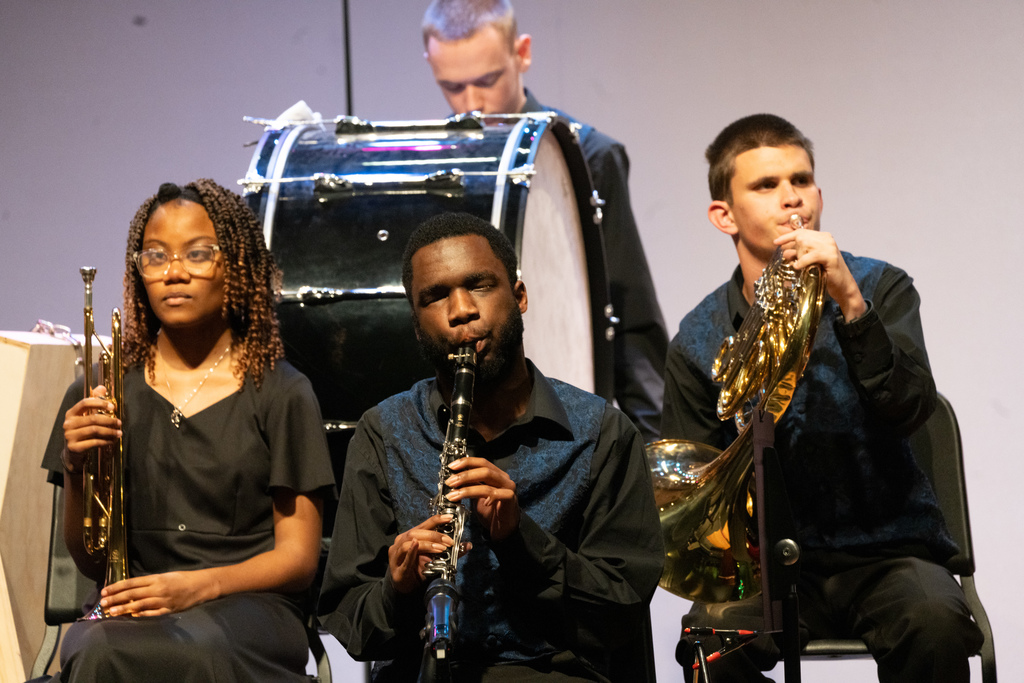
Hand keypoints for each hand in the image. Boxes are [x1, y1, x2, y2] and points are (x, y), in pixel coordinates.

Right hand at [62, 385, 121, 470]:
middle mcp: (68, 423)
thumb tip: (102, 387)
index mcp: (71, 413)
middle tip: (119, 422)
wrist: (73, 452)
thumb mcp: (86, 416)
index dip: (100, 403)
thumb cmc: (82, 431)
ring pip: (94, 430)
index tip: (113, 407)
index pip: (85, 403)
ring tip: (119, 433)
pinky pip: (94, 442)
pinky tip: (112, 441)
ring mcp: (69, 436)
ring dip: (110, 431)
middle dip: (109, 420)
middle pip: (93, 418)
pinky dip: (105, 441)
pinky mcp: (74, 447)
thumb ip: (94, 402)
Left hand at [99, 571, 216, 616]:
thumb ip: (150, 582)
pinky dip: (141, 614)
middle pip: (132, 594)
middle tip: (103, 603)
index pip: (131, 583)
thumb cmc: (182, 578)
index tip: (105, 591)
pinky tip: (131, 616)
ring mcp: (162, 600)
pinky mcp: (168, 609)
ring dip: (124, 609)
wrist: (201, 585)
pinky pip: (152, 613)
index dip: (117, 587)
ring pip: (139, 605)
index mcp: (156, 578)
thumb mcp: (165, 576)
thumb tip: (131, 589)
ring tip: (112, 612)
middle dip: (116, 599)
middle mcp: (157, 589)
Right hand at [388, 514, 456, 593]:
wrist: (405, 588)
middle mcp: (401, 542)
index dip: (436, 520)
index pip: (424, 525)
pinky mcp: (397, 569)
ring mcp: (396, 555)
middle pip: (416, 532)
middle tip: (449, 541)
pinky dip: (411, 552)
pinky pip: (404, 558)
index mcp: (410, 536)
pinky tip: (416, 547)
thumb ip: (449, 552)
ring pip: (409, 543)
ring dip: (426, 544)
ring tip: (440, 548)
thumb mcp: (434, 559)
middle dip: (434, 535)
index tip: (449, 518)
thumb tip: (468, 545)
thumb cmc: (417, 570)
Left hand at [446, 457, 520, 540]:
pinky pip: (497, 494)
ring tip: (453, 495)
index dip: (466, 462)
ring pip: (488, 481)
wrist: (504, 529)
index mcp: (496, 474)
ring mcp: (508, 487)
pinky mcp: (511, 498)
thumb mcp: (476, 496)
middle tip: (450, 482)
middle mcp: (503, 478)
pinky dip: (487, 496)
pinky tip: (482, 503)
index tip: (451, 467)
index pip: (481, 462)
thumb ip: (470, 486)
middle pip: (484, 469)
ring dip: (468, 488)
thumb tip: (454, 478)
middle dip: (465, 475)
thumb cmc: (490, 512)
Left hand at [774, 229, 865, 320]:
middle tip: (799, 262)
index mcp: (822, 237)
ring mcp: (830, 247)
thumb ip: (798, 255)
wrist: (842, 286)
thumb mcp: (809, 262)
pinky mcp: (831, 256)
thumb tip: (784, 252)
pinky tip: (799, 266)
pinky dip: (803, 261)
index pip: (801, 232)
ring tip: (803, 266)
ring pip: (805, 245)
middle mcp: (827, 239)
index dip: (787, 237)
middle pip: (801, 238)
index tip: (775, 242)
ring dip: (800, 257)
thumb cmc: (826, 274)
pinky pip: (811, 255)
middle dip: (796, 251)